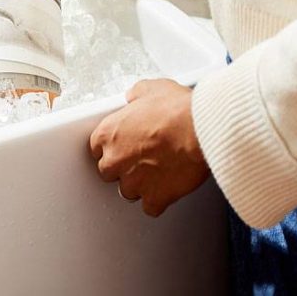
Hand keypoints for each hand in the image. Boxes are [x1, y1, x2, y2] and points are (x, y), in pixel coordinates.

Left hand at [88, 79, 209, 216]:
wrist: (199, 130)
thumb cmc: (176, 110)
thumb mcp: (150, 89)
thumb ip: (135, 95)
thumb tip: (134, 97)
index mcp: (108, 134)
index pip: (97, 148)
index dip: (113, 148)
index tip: (124, 147)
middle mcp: (115, 160)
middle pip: (108, 172)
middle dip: (123, 167)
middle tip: (142, 159)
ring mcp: (133, 181)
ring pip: (128, 191)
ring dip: (140, 185)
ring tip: (158, 173)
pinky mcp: (155, 197)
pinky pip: (150, 207)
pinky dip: (159, 200)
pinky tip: (167, 189)